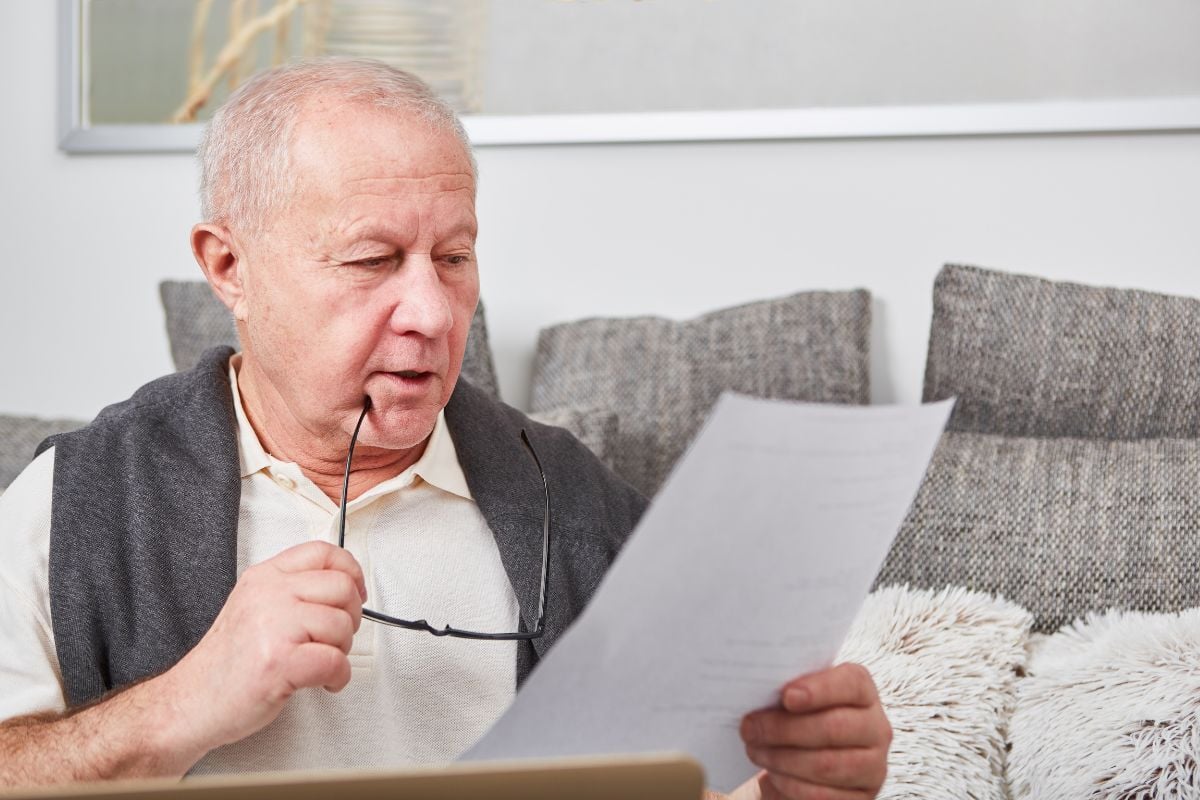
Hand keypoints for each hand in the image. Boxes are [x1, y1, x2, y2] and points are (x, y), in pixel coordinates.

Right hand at [158, 541, 366, 754]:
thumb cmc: (227, 662)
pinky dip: (338, 677)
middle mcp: (269, 594)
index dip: (351, 571)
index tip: (355, 592)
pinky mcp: (279, 661)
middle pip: (342, 587)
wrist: (190, 702)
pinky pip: (335, 661)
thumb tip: (344, 587)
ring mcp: (273, 626)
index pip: (323, 552)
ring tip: (320, 662)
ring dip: (342, 650)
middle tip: (335, 638)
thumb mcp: (255, 606)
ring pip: (342, 624)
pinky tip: (323, 682)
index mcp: (265, 577)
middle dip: (350, 617)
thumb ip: (292, 591)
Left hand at [736, 663, 890, 799]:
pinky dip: (790, 784)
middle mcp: (876, 727)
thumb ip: (789, 690)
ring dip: (782, 758)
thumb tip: (760, 691)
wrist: (803, 762)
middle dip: (784, 728)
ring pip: (826, 764)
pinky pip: (823, 795)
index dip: (819, 689)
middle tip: (750, 728)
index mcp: (862, 692)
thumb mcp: (796, 699)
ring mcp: (873, 766)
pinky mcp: (862, 796)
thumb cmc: (798, 719)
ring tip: (755, 750)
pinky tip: (773, 773)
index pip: (851, 683)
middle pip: (833, 727)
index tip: (786, 696)